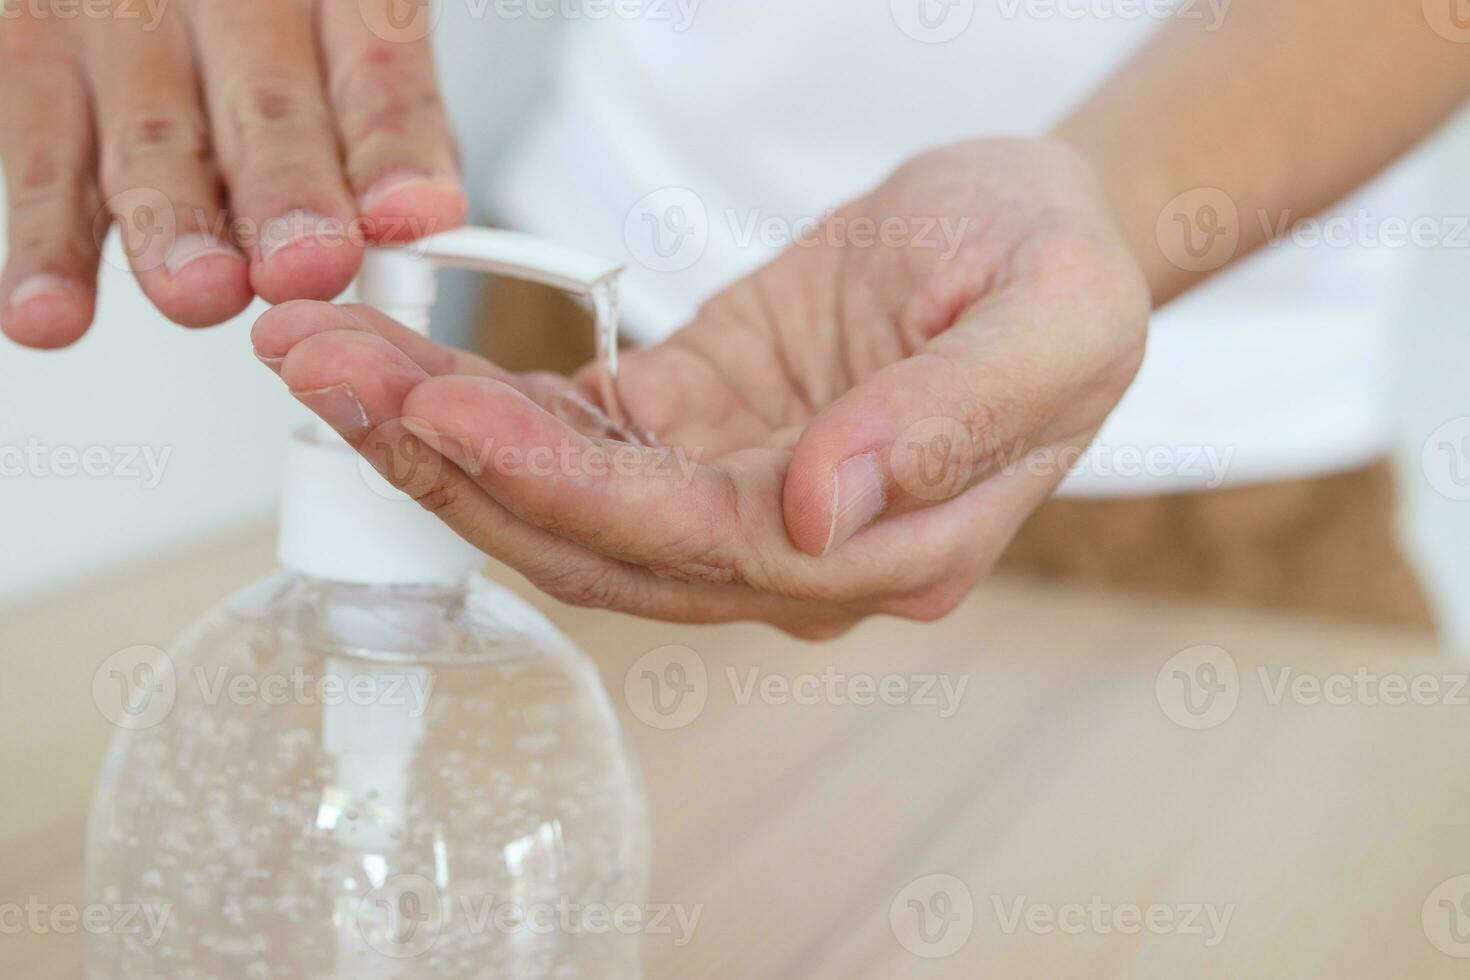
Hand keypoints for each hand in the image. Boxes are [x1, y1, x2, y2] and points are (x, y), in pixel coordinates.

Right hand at [0, 0, 462, 347]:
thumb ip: (382, 124)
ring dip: (178, 226)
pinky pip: (39, 157)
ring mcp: (125, 25)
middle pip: (268, 105)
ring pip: (154, 137)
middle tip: (307, 266)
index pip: (379, 70)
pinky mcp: (34, 56)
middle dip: (288, 195)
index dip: (395, 149)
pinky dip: (48, 245)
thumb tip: (414, 224)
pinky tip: (56, 310)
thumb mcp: (346, 32)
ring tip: (203, 293)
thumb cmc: (268, 12)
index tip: (413, 216)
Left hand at [253, 139, 1148, 637]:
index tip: (445, 413)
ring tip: (323, 353)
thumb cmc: (1055, 262)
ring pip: (564, 499)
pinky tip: (397, 358)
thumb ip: (954, 420)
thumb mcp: (1055, 314)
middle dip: (452, 466)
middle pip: (599, 540)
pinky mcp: (695, 434)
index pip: (701, 544)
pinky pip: (572, 434)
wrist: (1035, 228)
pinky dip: (481, 402)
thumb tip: (817, 519)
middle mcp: (797, 553)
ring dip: (438, 437)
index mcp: (891, 549)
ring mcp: (738, 499)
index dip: (566, 488)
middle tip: (325, 369)